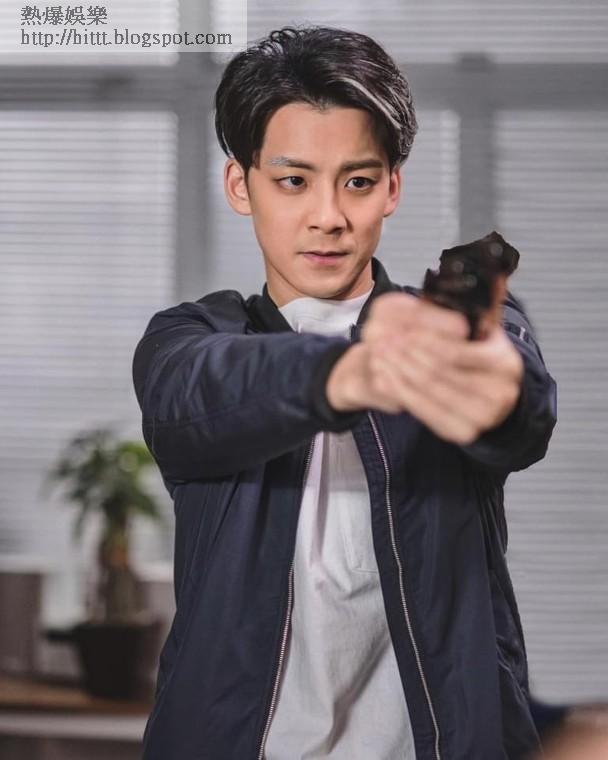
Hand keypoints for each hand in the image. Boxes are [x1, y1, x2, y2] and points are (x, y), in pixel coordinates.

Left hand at [326, 291, 523, 444]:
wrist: (496, 394)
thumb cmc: (483, 354)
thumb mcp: (486, 326)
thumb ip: (485, 300)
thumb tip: (491, 270)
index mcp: (504, 362)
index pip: (455, 350)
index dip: (424, 339)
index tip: (399, 329)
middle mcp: (498, 393)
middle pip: (439, 372)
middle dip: (406, 355)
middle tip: (378, 340)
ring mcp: (482, 417)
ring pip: (429, 392)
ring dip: (399, 372)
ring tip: (378, 354)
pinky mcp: (463, 431)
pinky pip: (425, 412)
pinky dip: (402, 393)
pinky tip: (385, 377)